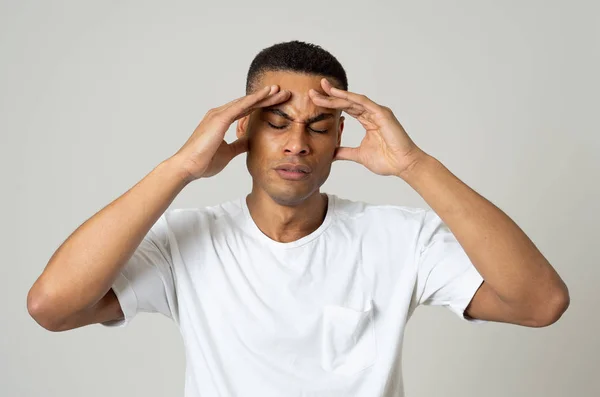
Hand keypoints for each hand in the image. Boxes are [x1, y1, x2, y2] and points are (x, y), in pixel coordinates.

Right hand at [172, 85, 290, 180]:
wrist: (187, 167)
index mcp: (221, 121)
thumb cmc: (203, 162)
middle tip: (283, 93)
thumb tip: (250, 142)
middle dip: (266, 98)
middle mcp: (219, 114)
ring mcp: (218, 115)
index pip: (246, 111)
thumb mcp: (228, 153)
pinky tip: (266, 94)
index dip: (261, 106)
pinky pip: (240, 106)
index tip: (277, 103)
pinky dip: (254, 99)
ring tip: (279, 90)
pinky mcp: (219, 119)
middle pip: (248, 103)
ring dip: (263, 95)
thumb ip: (238, 145)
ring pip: (246, 102)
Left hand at [309, 78, 426, 177]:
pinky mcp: (382, 114)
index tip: (315, 101)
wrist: (403, 166)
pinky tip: (338, 94)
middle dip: (330, 96)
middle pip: (347, 101)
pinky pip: (364, 102)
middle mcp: (372, 114)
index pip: (346, 109)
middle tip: (313, 91)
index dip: (331, 104)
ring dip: (337, 94)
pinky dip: (350, 97)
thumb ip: (344, 152)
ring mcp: (378, 112)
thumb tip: (331, 154)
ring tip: (322, 89)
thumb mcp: (358, 155)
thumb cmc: (387, 160)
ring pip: (353, 100)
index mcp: (368, 121)